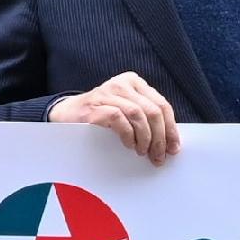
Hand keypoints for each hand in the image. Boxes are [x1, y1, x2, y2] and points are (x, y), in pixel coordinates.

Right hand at [50, 71, 179, 164]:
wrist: (66, 115)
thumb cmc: (100, 115)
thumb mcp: (125, 109)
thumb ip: (145, 117)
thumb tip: (170, 141)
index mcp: (134, 82)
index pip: (162, 104)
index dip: (171, 128)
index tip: (174, 148)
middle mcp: (122, 83)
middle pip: (153, 110)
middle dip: (160, 137)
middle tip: (158, 156)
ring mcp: (107, 93)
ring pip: (139, 115)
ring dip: (145, 138)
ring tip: (143, 152)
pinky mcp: (95, 106)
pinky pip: (119, 119)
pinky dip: (128, 135)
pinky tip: (128, 145)